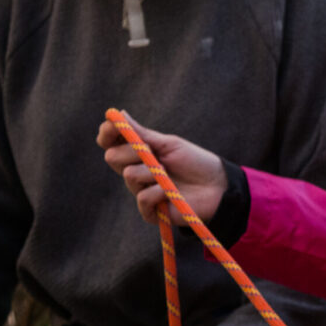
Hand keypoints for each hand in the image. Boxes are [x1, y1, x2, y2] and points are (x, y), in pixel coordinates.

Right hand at [96, 111, 224, 224]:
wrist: (218, 186)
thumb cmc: (195, 162)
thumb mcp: (169, 145)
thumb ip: (143, 134)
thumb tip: (120, 114)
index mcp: (137, 154)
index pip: (111, 144)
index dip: (107, 134)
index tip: (111, 125)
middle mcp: (135, 172)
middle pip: (112, 157)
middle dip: (130, 150)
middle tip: (151, 151)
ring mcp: (141, 191)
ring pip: (129, 175)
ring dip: (150, 170)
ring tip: (168, 172)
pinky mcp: (150, 211)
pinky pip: (142, 198)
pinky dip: (158, 191)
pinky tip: (170, 192)